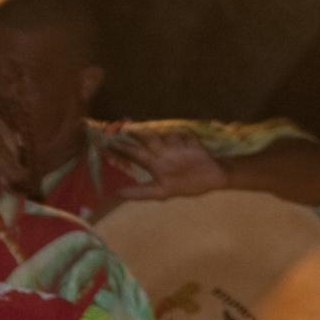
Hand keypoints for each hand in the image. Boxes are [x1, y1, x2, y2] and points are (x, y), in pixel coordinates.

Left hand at [104, 126, 229, 199]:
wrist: (215, 178)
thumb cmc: (188, 185)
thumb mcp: (163, 192)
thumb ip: (141, 193)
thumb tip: (117, 194)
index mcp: (154, 163)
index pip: (133, 153)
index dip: (120, 148)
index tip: (104, 142)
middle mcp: (162, 151)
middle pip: (144, 140)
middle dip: (134, 134)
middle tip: (120, 125)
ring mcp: (176, 145)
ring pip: (163, 137)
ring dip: (162, 139)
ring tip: (159, 141)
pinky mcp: (190, 141)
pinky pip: (183, 137)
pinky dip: (184, 141)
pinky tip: (186, 147)